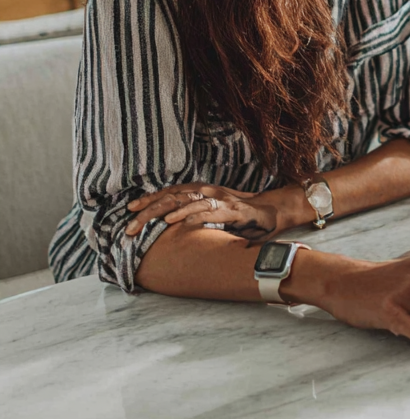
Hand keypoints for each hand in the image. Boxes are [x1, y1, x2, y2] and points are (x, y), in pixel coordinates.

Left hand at [126, 183, 281, 241]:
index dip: (150, 199)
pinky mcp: (233, 210)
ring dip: (168, 212)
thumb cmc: (240, 216)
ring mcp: (221, 199)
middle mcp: (209, 191)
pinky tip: (179, 222)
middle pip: (173, 197)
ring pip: (188, 201)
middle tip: (130, 227)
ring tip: (152, 224)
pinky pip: (210, 210)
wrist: (272, 213)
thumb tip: (168, 228)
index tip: (129, 209)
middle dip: (149, 211)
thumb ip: (194, 217)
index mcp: (202, 191)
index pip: (170, 193)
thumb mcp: (213, 215)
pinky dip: (194, 215)